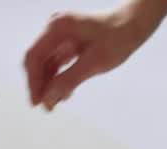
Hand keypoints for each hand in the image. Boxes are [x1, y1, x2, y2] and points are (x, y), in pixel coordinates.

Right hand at [24, 3, 162, 109]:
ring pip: (45, 63)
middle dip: (40, 84)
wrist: (133, 25)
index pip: (34, 57)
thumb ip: (68, 80)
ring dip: (49, 83)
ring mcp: (60, 34)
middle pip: (37, 60)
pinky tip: (65, 91)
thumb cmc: (118, 36)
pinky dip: (58, 77)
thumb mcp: (93, 63)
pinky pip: (56, 61)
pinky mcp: (67, 41)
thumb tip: (48, 98)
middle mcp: (55, 28)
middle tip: (46, 106)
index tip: (37, 101)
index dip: (33, 82)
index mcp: (58, 27)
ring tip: (57, 102)